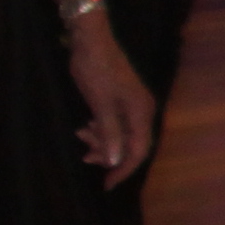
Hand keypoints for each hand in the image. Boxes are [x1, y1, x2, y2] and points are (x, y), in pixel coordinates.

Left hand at [64, 5, 159, 183]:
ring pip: (122, 134)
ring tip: (81, 136)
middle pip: (131, 144)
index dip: (123, 170)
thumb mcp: (100, 104)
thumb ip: (110, 133)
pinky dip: (101, 129)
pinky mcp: (122, 98)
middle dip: (109, 153)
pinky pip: (116, 123)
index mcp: (141, 112)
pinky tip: (86, 126)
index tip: (107, 185)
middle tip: (84, 155)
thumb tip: (117, 161)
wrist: (91, 39)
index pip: (138, 150)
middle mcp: (143, 109)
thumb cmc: (95, 70)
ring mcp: (133, 103)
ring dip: (102, 140)